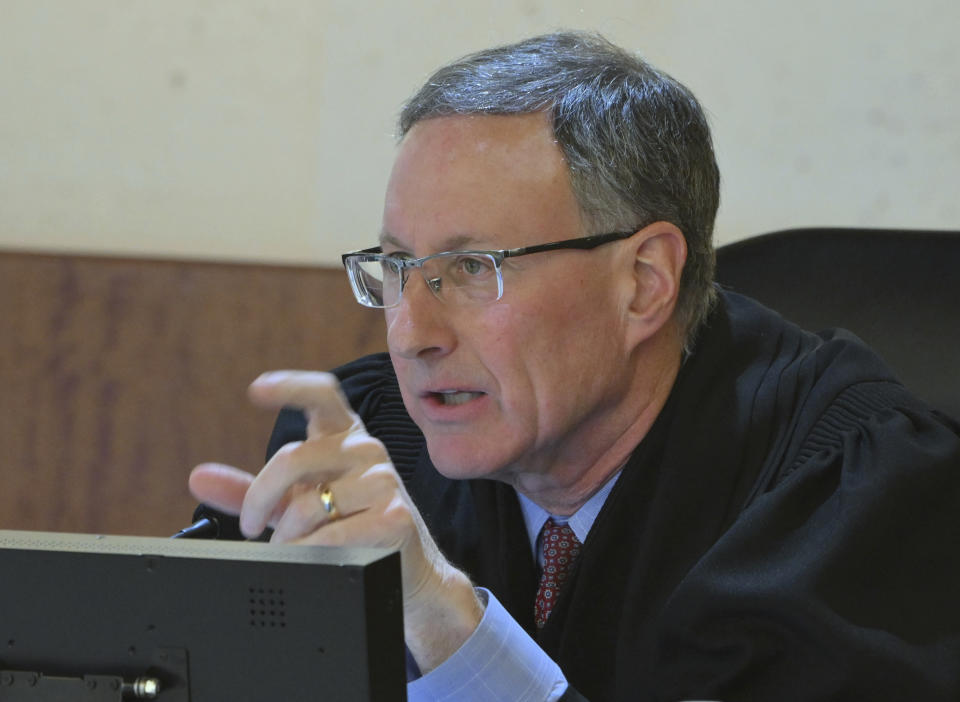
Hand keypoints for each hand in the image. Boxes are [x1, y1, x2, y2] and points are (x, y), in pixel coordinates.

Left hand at [189, 370, 482, 671]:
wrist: (404, 569)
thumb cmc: (346, 526)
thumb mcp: (295, 503)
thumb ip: (251, 490)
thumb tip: (199, 477)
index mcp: (345, 436)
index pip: (323, 394)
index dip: (290, 386)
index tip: (255, 390)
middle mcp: (367, 449)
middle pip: (295, 457)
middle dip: (260, 497)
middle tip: (249, 526)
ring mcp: (385, 481)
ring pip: (309, 504)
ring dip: (286, 537)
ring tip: (288, 549)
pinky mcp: (396, 516)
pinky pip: (333, 534)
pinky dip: (309, 553)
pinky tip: (309, 558)